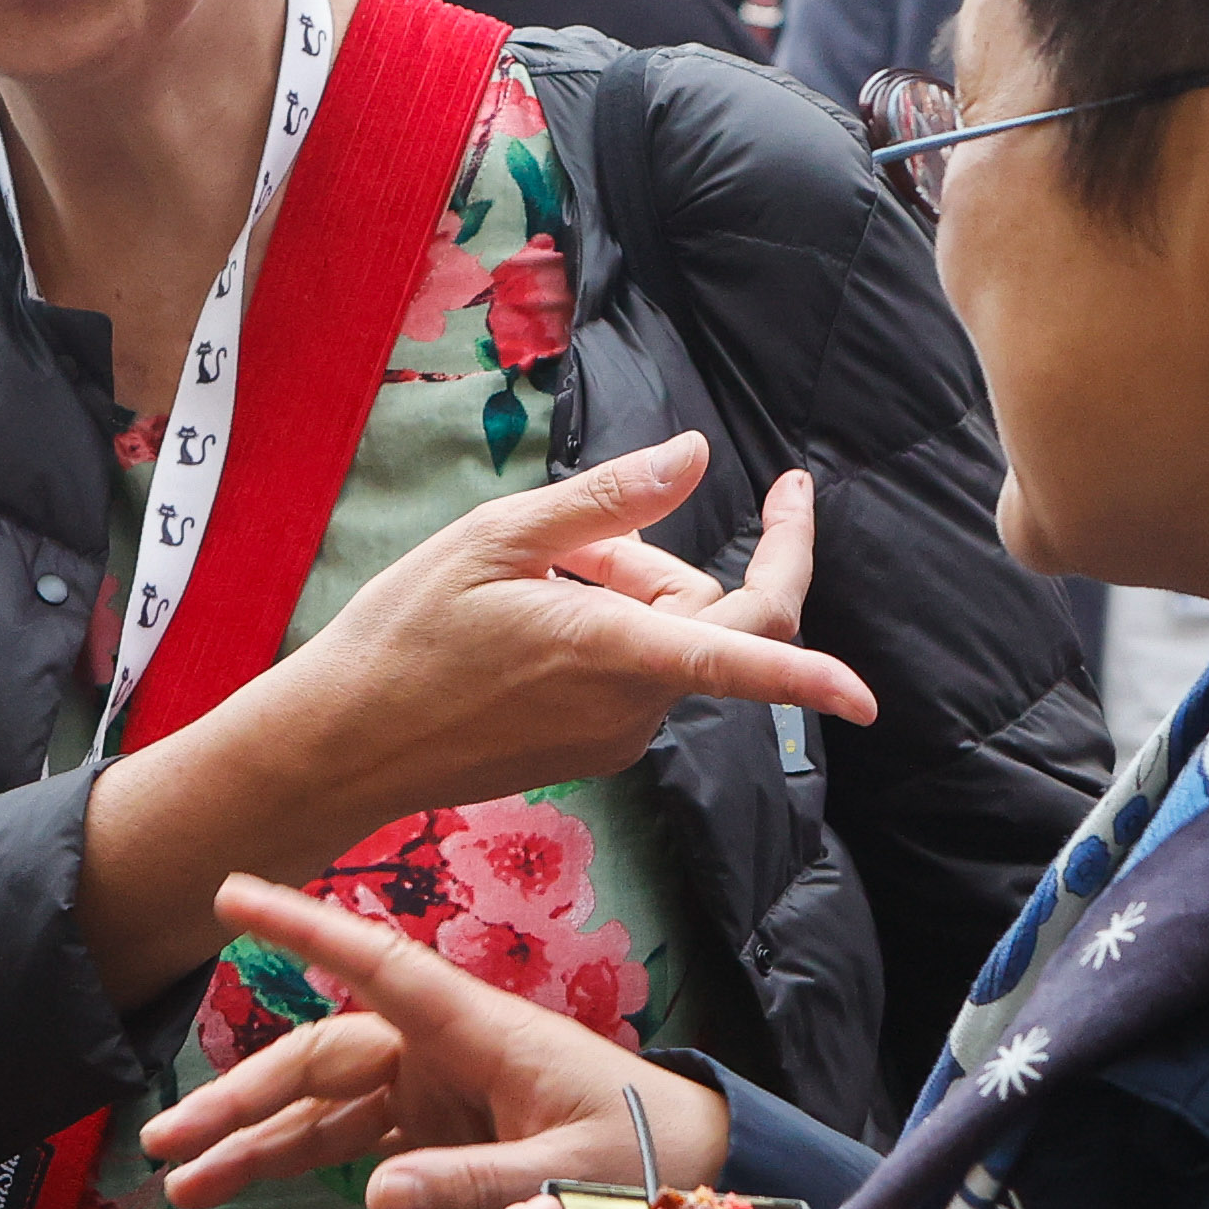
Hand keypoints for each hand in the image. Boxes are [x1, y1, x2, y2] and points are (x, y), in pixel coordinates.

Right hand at [81, 437, 871, 996]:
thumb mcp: (495, 540)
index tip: (868, 695)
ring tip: (522, 585)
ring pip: (665, 643)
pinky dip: (601, 635)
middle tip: (571, 539)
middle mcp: (631, 707)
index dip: (815, 674)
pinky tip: (521, 625)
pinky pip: (632, 676)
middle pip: (704, 617)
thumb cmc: (403, 634)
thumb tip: (696, 458)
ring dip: (621, 596)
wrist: (340, 746)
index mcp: (616, 653)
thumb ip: (607, 501)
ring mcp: (614, 737)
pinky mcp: (591, 751)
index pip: (747, 655)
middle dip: (659, 562)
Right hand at [148, 873, 731, 1208]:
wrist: (696, 1160)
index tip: (229, 896)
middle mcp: (440, 1048)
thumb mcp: (569, 1174)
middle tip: (165, 1138)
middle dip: (239, 1098)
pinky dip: (297, 1160)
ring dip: (253, 1140)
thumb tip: (375, 1198)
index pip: (374, 965)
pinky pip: (351, 1138)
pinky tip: (243, 1182)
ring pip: (322, 1104)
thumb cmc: (646, 1148)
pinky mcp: (436, 1124)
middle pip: (320, 1057)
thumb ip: (475, 1184)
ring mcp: (433, 1087)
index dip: (301, 929)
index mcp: (475, 1030)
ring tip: (182, 1181)